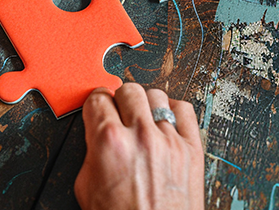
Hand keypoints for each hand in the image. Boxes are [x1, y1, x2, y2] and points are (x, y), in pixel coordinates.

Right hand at [74, 84, 203, 209]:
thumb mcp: (86, 188)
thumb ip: (92, 151)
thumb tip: (97, 132)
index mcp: (109, 142)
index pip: (98, 98)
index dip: (95, 104)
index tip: (98, 108)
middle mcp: (141, 136)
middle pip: (128, 90)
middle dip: (119, 100)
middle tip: (118, 113)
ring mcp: (170, 141)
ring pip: (156, 95)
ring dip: (146, 105)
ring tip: (142, 119)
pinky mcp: (192, 149)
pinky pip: (185, 110)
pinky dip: (174, 111)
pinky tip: (165, 122)